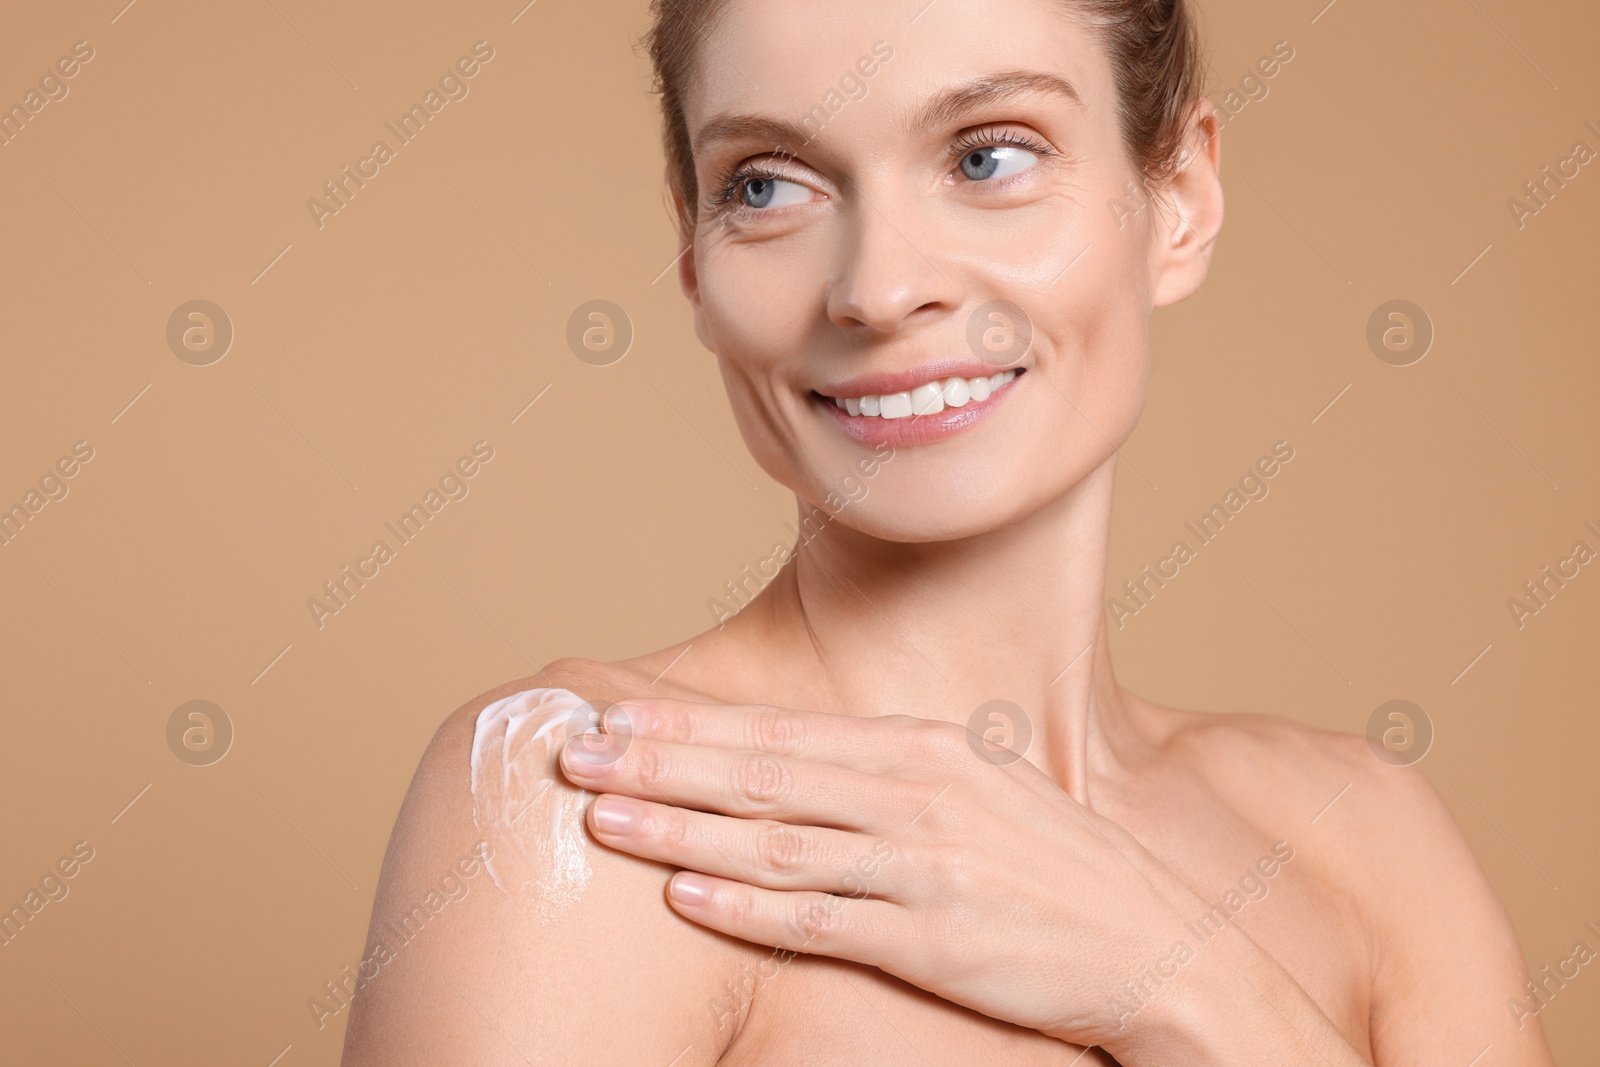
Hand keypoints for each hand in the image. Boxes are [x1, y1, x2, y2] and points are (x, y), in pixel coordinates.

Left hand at [554, 698, 1212, 1050]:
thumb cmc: (1052, 863)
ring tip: (602, 821)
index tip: (615, 714)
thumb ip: (884, 773)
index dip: (689, 724)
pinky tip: (684, 903)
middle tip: (577, 752)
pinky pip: (819, 922)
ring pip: (774, 844)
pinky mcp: (932, 938)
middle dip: (660, 764)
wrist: (1155, 940)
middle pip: (760, 776)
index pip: (780, 732)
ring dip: (679, 833)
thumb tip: (788, 768)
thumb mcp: (974, 786)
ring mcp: (923, 866)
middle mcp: (915, 795)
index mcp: (921, 749)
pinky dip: (745, 911)